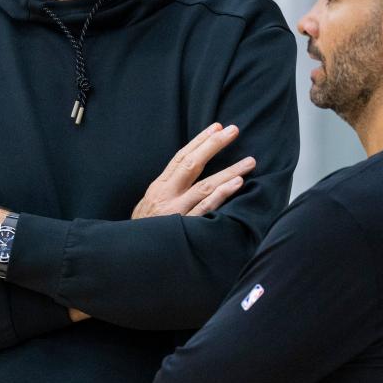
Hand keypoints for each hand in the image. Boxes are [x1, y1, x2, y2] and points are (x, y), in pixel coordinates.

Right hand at [132, 123, 255, 218]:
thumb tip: (187, 172)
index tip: (217, 127)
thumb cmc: (145, 230)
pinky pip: (206, 209)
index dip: (200, 141)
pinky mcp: (185, 228)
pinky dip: (222, 195)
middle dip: (214, 145)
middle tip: (234, 130)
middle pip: (192, 164)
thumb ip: (168, 189)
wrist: (132, 256)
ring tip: (249, 161)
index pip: (181, 157)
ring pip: (205, 186)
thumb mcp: (150, 204)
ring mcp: (176, 211)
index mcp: (159, 187)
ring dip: (229, 171)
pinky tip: (237, 184)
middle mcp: (167, 195)